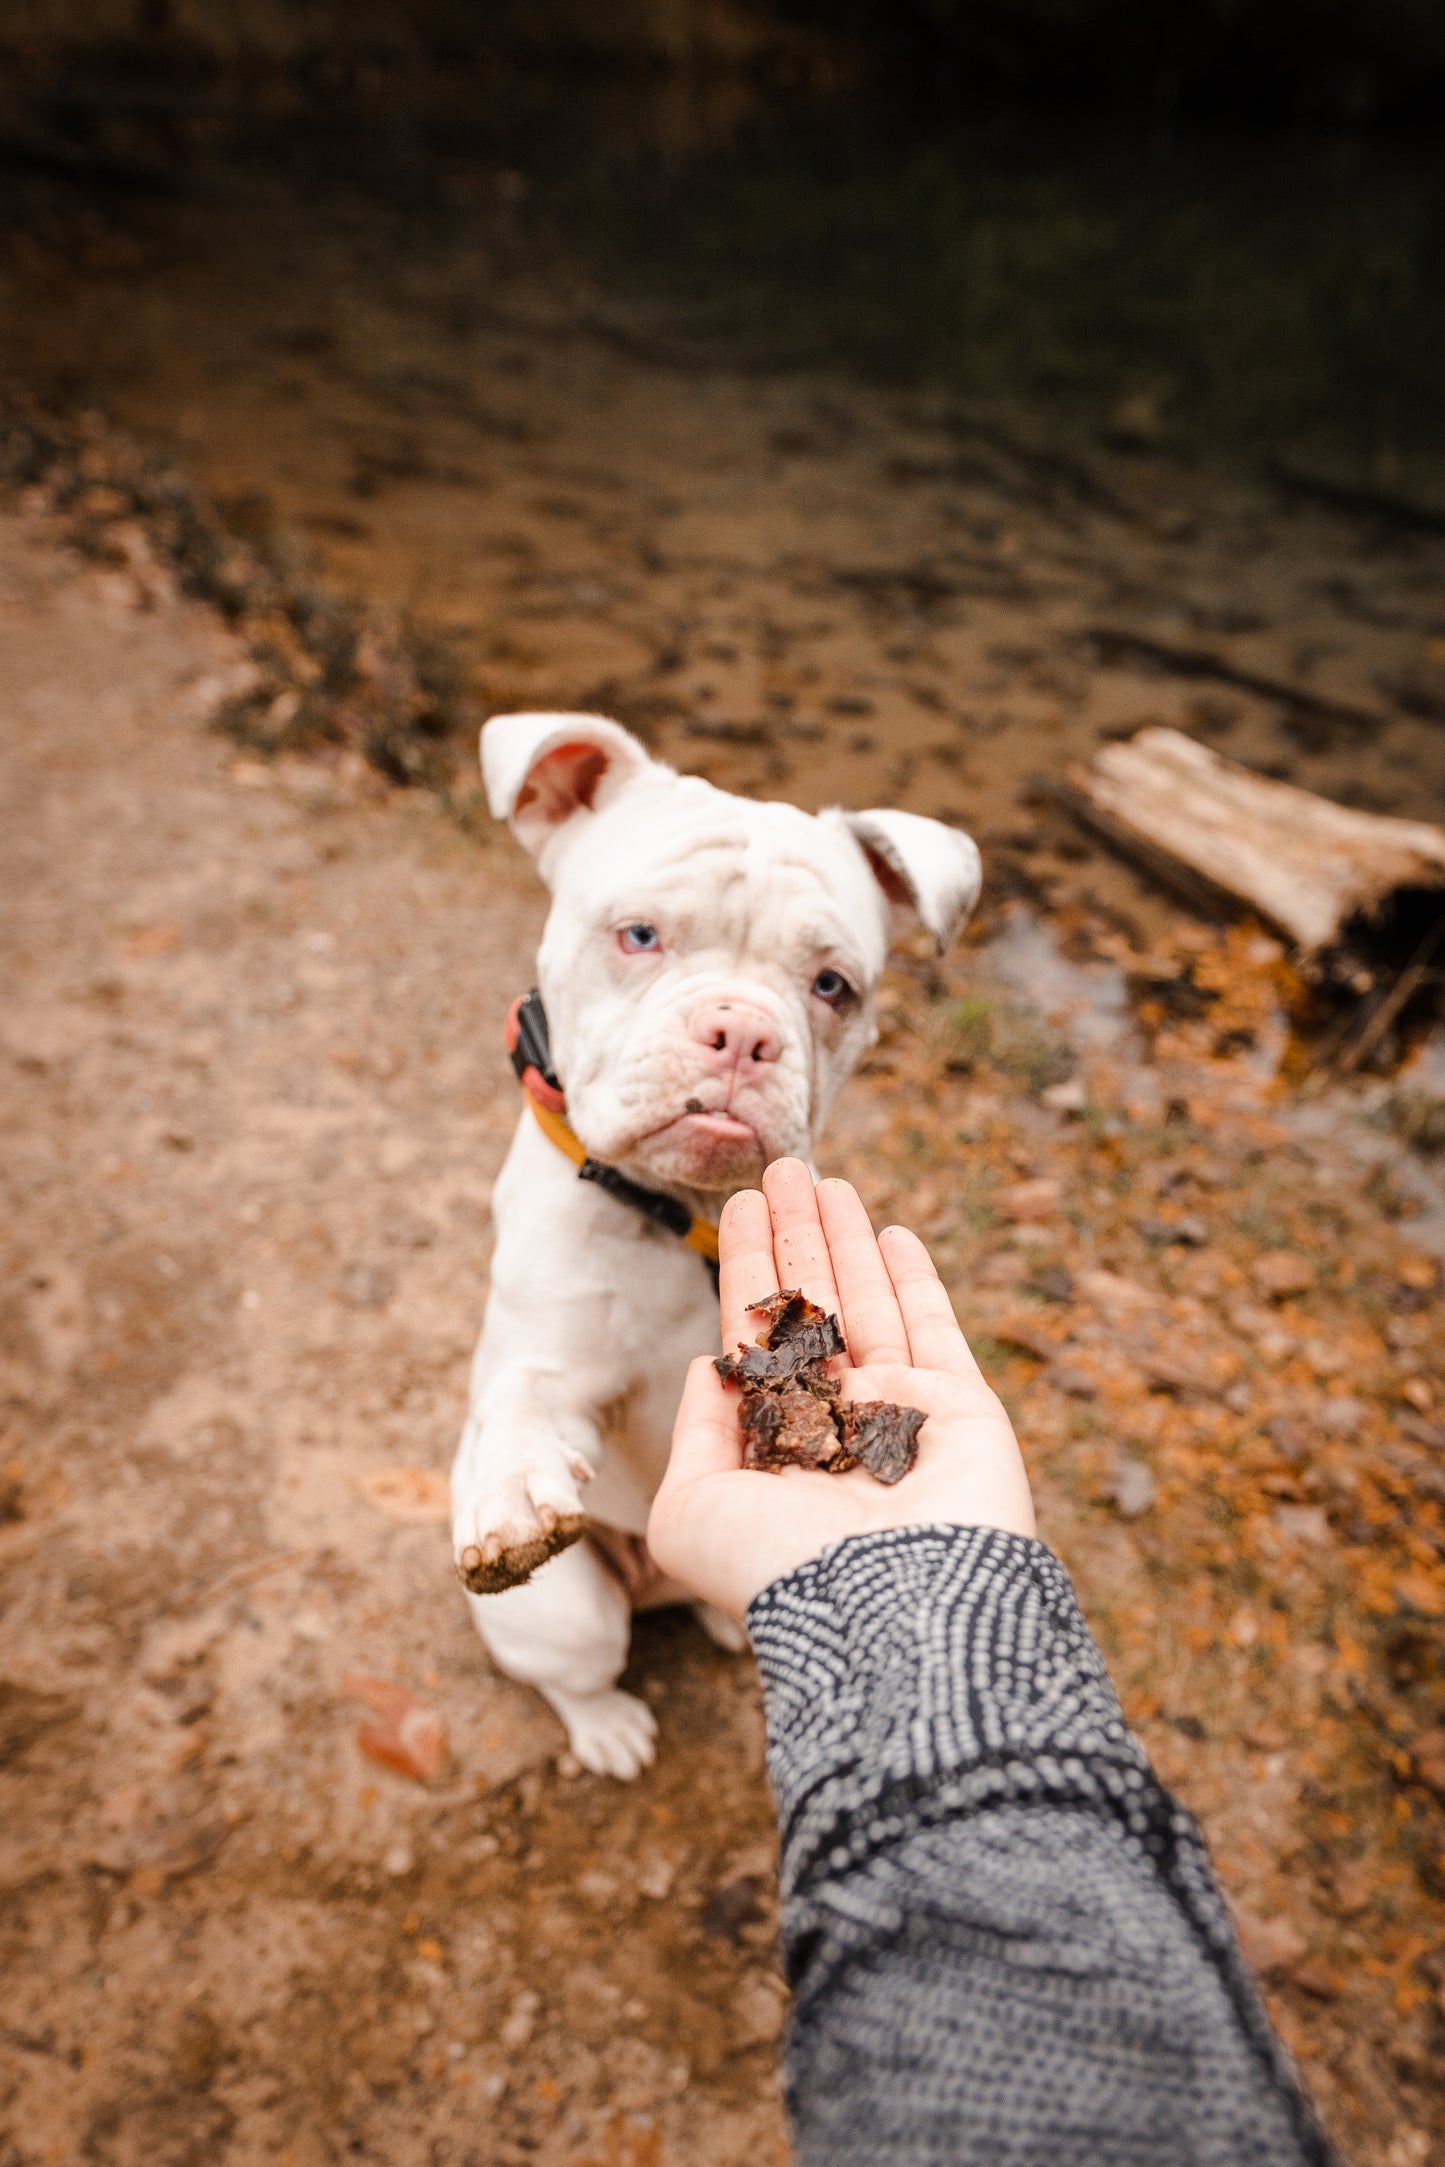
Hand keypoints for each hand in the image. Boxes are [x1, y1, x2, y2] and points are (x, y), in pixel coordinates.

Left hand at [648, 1159, 1035, 1619]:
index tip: (738, 1210)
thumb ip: (696, 1431)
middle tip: (779, 1168)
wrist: (892, 1610)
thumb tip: (708, 1367)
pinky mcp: (958, 1407)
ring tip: (821, 1175)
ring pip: (867, 1302)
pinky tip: (891, 1231)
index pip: (755, 1337)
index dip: (746, 1269)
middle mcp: (837, 1423)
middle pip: (810, 1305)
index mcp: (775, 1445)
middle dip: (794, 1237)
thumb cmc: (778, 1569)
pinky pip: (935, 1327)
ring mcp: (899, 1411)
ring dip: (843, 1237)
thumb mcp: (690, 1509)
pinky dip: (914, 1279)